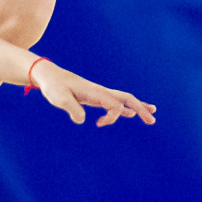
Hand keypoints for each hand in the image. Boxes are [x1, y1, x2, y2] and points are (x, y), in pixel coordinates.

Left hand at [29, 60, 156, 126]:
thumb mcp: (59, 98)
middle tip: (153, 121)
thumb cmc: (53, 87)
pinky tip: (130, 114)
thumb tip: (82, 120)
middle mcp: (100, 91)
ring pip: (123, 100)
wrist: (49, 76)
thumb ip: (72, 108)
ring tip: (151, 116)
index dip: (111, 117)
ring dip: (137, 107)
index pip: (115, 104)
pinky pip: (114, 103)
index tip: (97, 124)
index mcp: (96, 91)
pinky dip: (124, 109)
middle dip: (141, 108)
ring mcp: (99, 93)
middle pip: (127, 98)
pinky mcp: (94, 97)